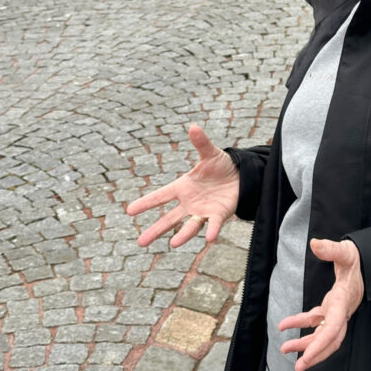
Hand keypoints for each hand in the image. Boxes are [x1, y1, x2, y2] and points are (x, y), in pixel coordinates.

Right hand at [126, 124, 239, 247]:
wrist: (242, 176)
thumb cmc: (221, 165)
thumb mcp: (210, 153)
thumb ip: (201, 142)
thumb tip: (193, 126)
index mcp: (183, 187)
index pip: (161, 196)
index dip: (146, 203)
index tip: (129, 211)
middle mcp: (190, 202)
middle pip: (170, 219)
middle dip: (156, 230)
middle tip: (140, 242)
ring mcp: (203, 211)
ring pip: (190, 226)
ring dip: (183, 235)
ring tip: (173, 244)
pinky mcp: (219, 215)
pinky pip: (214, 224)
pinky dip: (211, 230)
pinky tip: (209, 238)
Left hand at [278, 238, 363, 370]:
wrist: (367, 261)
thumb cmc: (357, 258)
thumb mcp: (345, 251)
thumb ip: (330, 249)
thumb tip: (314, 244)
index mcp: (344, 301)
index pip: (333, 328)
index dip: (320, 344)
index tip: (307, 356)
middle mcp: (341, 311)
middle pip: (330, 340)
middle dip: (314, 354)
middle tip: (299, 366)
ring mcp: (336, 311)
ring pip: (322, 334)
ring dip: (305, 343)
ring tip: (285, 349)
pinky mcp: (331, 307)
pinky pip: (315, 320)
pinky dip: (300, 324)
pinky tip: (285, 326)